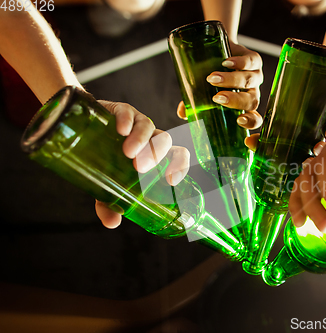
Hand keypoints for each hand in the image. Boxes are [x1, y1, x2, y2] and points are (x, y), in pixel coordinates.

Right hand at [95, 101, 189, 228]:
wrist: (80, 132)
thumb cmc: (103, 161)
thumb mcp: (105, 184)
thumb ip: (109, 203)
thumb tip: (111, 223)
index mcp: (155, 155)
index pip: (177, 156)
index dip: (180, 166)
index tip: (172, 180)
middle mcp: (150, 138)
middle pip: (164, 141)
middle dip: (157, 154)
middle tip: (140, 168)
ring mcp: (136, 122)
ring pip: (148, 126)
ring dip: (142, 140)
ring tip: (128, 153)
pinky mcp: (119, 110)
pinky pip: (127, 112)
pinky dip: (126, 120)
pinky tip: (121, 130)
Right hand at [177, 42, 263, 130]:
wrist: (217, 50)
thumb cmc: (211, 75)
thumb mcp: (203, 91)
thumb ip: (195, 103)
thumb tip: (182, 114)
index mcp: (244, 106)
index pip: (254, 119)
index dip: (250, 121)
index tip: (239, 120)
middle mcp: (252, 92)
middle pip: (251, 100)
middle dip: (235, 100)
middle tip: (217, 98)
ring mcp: (255, 76)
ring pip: (249, 80)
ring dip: (232, 80)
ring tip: (212, 78)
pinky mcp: (254, 59)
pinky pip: (251, 62)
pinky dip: (240, 63)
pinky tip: (226, 63)